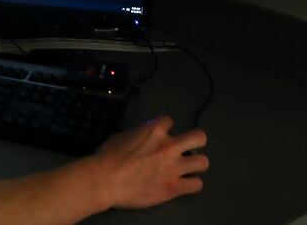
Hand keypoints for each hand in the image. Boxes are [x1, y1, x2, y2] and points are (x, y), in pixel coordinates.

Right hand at [93, 115, 208, 208]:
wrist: (105, 180)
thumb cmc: (108, 157)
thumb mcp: (121, 136)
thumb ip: (138, 136)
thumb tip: (143, 141)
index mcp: (154, 130)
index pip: (169, 121)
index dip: (165, 128)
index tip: (160, 135)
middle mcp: (169, 146)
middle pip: (199, 138)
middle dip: (194, 142)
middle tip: (186, 149)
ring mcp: (174, 167)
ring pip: (203, 162)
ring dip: (194, 165)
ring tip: (186, 169)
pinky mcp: (174, 187)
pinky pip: (196, 185)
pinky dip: (190, 184)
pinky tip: (182, 184)